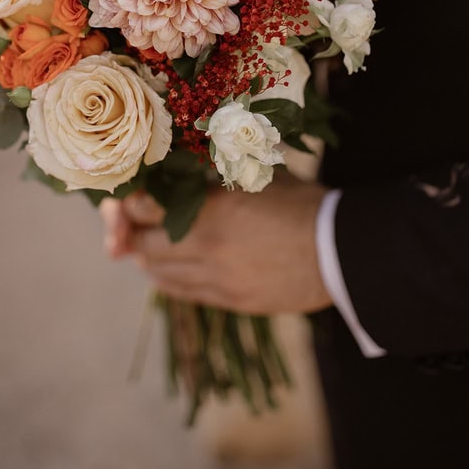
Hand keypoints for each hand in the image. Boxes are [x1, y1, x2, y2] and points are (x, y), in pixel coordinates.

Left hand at [100, 176, 332, 314]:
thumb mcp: (258, 176)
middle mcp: (207, 248)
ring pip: (159, 274)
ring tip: (146, 245)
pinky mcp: (231, 301)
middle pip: (143, 246)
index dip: (131, 203)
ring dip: (148, 257)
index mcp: (212, 211)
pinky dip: (168, 279)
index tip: (128, 197)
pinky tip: (169, 268)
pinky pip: (184, 293)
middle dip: (130, 232)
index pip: (146, 209)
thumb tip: (184, 167)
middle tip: (127, 222)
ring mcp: (218, 280)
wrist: (341, 252)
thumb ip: (218, 175)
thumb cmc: (301, 204)